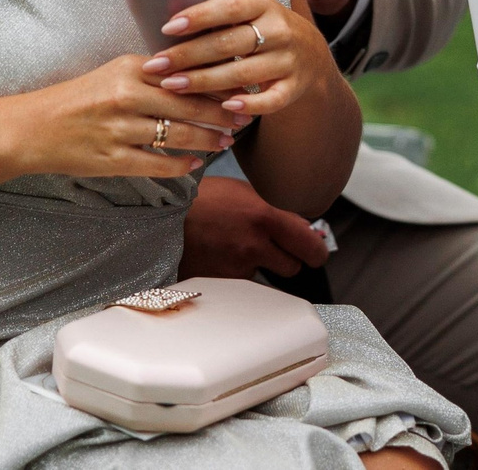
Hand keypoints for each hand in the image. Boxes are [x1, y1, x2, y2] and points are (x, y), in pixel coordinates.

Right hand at [0, 55, 243, 185]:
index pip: (187, 74)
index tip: (243, 87)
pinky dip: (180, 164)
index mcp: (131, 68)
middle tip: (245, 116)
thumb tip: (201, 79)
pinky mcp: (112, 159)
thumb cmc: (79, 99)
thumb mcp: (115, 74)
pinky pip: (157, 163)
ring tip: (227, 141)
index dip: (219, 83)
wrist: (33, 128)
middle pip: (190, 104)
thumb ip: (154, 75)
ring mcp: (120, 129)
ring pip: (178, 135)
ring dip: (208, 139)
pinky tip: (194, 164)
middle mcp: (127, 96)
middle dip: (223, 113)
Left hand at [145, 0, 331, 120]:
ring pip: (243, 74)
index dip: (199, 17)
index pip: (230, 7)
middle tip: (156, 64)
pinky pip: (270, 100)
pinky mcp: (294, 87)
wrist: (310, 52)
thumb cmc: (264, 28)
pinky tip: (223, 107)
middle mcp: (279, 30)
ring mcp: (288, 60)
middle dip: (188, 55)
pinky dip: (248, 104)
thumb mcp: (247, 9)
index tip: (167, 28)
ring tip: (171, 86)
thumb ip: (214, 7)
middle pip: (229, 44)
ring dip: (204, 81)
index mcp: (264, 3)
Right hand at [178, 175, 331, 279]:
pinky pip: (242, 285)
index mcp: (264, 218)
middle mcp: (253, 246)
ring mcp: (235, 269)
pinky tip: (223, 256)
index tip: (317, 251)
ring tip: (238, 246)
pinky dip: (237, 274)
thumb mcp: (244, 191)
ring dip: (261, 267)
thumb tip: (303, 226)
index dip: (317, 250)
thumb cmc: (201, 199)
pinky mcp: (220, 285)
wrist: (160, 218)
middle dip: (289, 258)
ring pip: (266, 278)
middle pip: (293, 268)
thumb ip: (277, 210)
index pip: (310, 245)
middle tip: (278, 248)